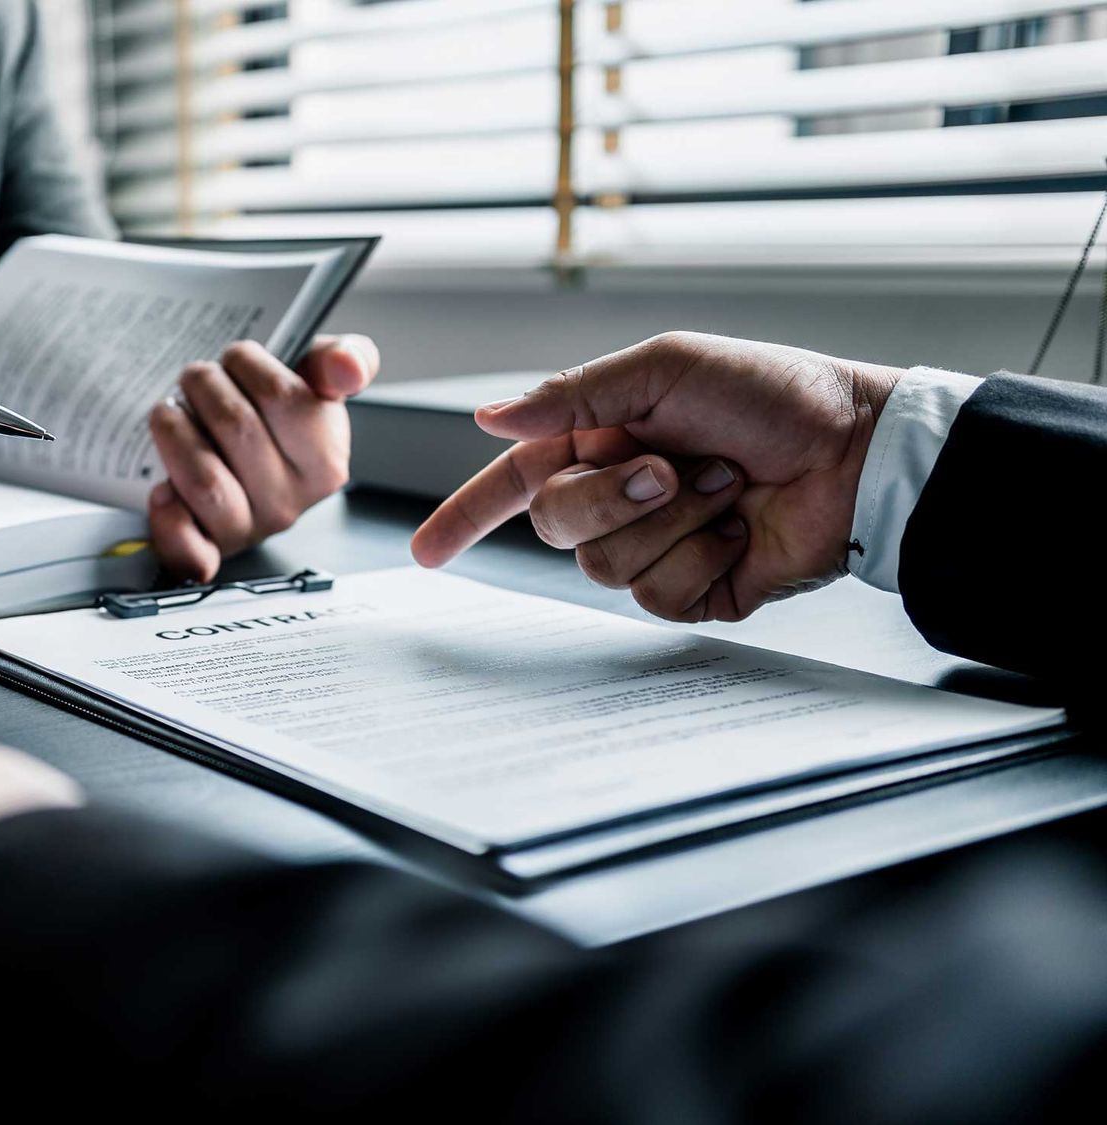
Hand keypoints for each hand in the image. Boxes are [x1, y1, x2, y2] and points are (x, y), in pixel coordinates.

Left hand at [148, 334, 379, 580]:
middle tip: (196, 378)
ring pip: (204, 479)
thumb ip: (342, 360)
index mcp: (324, 462)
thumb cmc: (276, 425)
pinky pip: (187, 548)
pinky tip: (163, 489)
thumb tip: (346, 364)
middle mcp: (288, 502)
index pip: (282, 395)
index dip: (248, 363)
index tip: (237, 358)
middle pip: (236, 428)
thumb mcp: (315, 384)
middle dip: (204, 386)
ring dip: (173, 432)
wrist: (235, 471)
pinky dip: (168, 517)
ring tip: (169, 413)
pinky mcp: (206, 551)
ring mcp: (247, 531)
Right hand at [410, 332, 902, 622]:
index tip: (428, 552)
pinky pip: (658, 595)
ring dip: (669, 520)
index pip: (511, 484)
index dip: (465, 518)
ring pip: (601, 565)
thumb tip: (489, 417)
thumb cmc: (775, 395)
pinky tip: (739, 530)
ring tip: (723, 485)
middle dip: (608, 497)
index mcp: (599, 440)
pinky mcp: (695, 591)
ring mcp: (655, 547)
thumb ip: (572, 393)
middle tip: (670, 467)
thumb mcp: (665, 367)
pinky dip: (702, 556)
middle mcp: (618, 497)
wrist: (859, 451)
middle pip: (551, 524)